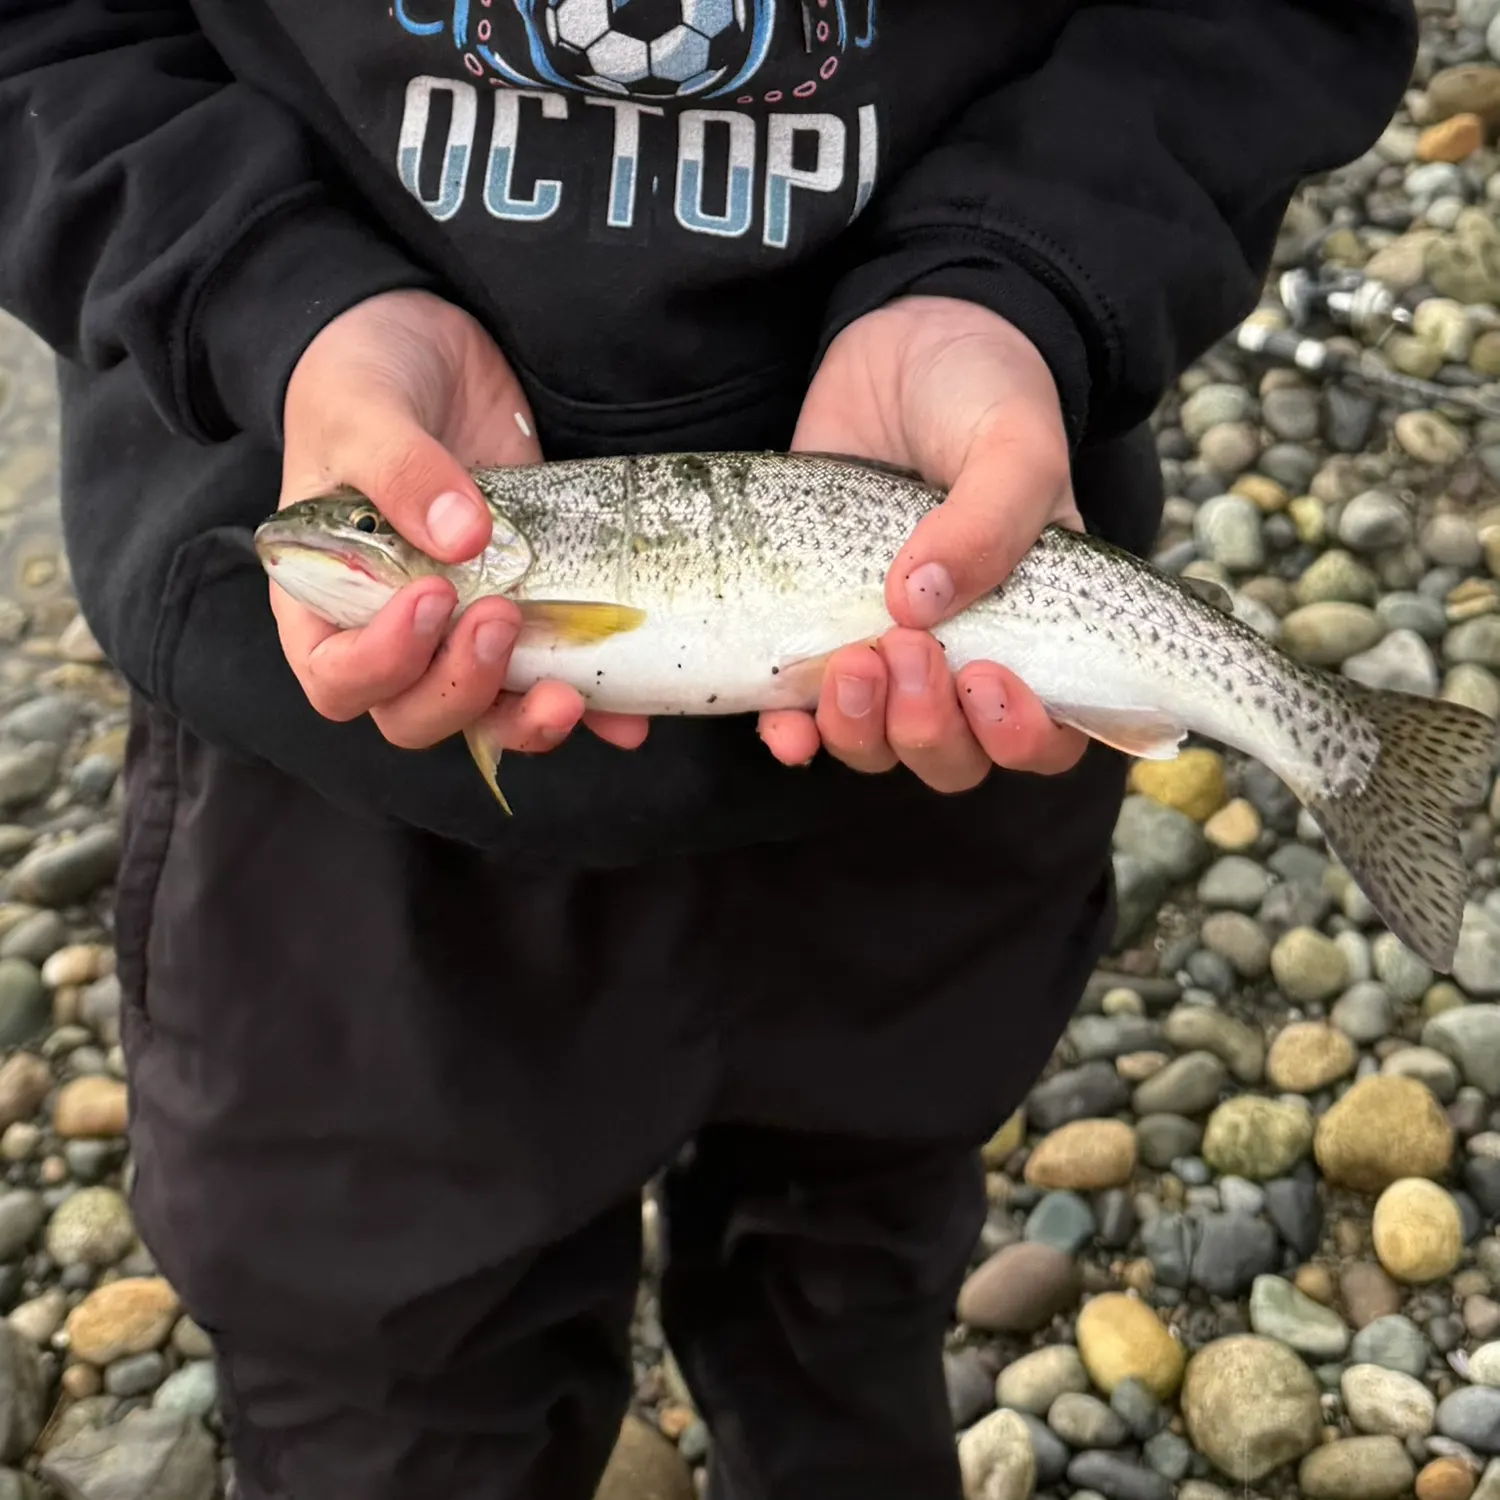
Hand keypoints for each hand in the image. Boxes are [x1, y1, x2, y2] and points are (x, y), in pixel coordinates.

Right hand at [273, 289, 648, 756]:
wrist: (429, 348)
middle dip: (461, 688)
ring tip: (570, 694)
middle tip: (501, 616)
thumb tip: (464, 537)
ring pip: (486, 716)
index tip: (430, 597)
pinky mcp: (527, 612)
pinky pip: (552, 678)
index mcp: (325, 600)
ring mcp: (462, 629)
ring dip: (527, 719)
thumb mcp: (364, 411)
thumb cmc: (363, 381)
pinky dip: (593, 707)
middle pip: (414, 714)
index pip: (337, 678)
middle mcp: (391, 632)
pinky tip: (628, 715)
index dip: (382, 664)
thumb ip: (401, 471)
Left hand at [758, 295, 1087, 790]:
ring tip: (850, 662)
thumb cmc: (984, 396)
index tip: (989, 681)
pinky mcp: (814, 630)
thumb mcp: (1014, 444)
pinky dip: (792, 734)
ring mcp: (885, 651)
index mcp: (1037, 632)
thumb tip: (919, 604)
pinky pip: (802, 717)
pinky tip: (783, 726)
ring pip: (879, 746)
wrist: (904, 346)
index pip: (1048, 735)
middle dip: (929, 728)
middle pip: (955, 756)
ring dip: (862, 731)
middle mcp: (963, 658)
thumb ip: (992, 521)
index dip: (1023, 738)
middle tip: (907, 651)